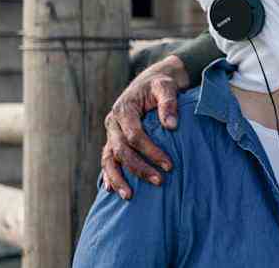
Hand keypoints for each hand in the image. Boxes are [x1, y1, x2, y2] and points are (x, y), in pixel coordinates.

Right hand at [101, 55, 186, 198]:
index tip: (169, 165)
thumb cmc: (161, 85)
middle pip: (121, 150)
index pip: (135, 136)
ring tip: (129, 196)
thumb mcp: (166, 87)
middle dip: (139, 168)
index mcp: (124, 109)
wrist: (151, 81)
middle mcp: (113, 122)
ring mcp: (111, 132)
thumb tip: (171, 127)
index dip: (151, 152)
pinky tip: (111, 189)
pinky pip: (107, 159)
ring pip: (109, 158)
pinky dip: (108, 174)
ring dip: (118, 178)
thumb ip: (169, 103)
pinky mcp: (113, 139)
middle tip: (160, 181)